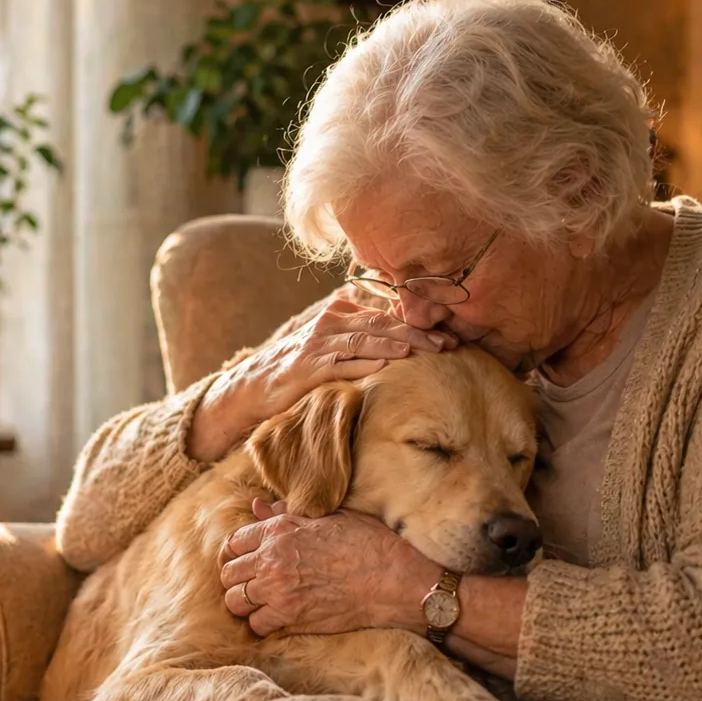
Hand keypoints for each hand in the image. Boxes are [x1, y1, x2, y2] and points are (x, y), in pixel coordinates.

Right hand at [188, 296, 456, 461]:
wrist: (252, 387)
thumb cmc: (297, 369)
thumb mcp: (331, 347)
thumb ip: (360, 336)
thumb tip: (401, 339)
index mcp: (339, 313)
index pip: (386, 313)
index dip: (418, 321)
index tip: (449, 332)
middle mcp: (329, 322)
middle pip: (382, 323)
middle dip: (418, 333)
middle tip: (449, 342)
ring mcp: (317, 344)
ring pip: (366, 339)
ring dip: (398, 345)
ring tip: (426, 352)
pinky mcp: (307, 368)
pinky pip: (341, 363)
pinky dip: (365, 363)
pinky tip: (387, 365)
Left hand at [219, 498, 429, 635]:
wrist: (392, 579)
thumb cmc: (367, 543)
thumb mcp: (327, 517)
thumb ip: (286, 513)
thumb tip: (258, 505)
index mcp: (279, 530)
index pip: (234, 542)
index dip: (236, 552)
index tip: (246, 560)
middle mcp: (271, 559)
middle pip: (228, 574)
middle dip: (237, 578)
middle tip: (253, 583)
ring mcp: (278, 590)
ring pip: (235, 601)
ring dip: (245, 602)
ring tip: (261, 601)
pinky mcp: (290, 617)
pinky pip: (256, 625)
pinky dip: (262, 624)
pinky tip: (276, 618)